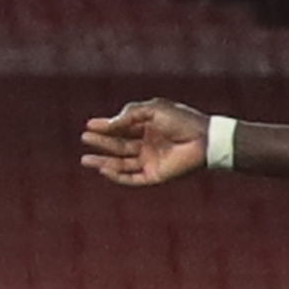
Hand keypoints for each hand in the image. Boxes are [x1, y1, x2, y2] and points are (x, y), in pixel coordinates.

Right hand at [81, 99, 205, 186]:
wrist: (203, 139)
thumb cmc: (182, 120)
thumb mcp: (152, 110)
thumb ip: (129, 115)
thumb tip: (108, 124)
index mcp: (148, 127)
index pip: (122, 128)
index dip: (105, 126)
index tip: (89, 124)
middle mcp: (148, 144)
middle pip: (118, 145)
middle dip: (101, 142)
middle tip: (85, 138)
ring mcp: (150, 160)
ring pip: (121, 163)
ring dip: (103, 161)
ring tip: (85, 159)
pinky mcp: (154, 175)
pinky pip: (132, 178)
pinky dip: (117, 175)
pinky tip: (104, 169)